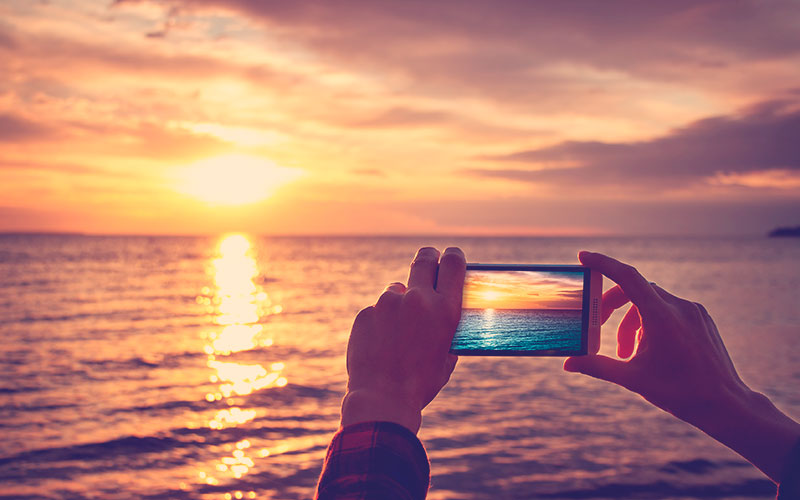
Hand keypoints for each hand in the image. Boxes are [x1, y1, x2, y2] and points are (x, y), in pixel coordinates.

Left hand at [341, 247, 465, 433]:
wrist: (383, 399)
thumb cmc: (420, 384)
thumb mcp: (446, 359)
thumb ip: (446, 334)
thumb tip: (442, 323)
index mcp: (445, 310)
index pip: (453, 264)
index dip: (453, 256)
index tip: (451, 256)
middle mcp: (418, 299)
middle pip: (424, 259)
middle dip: (428, 257)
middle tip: (428, 261)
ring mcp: (388, 304)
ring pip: (396, 290)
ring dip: (400, 302)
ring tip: (397, 334)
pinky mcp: (365, 313)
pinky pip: (376, 310)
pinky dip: (380, 322)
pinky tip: (380, 345)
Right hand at [564, 251, 799, 481]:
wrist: (726, 405)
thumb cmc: (680, 393)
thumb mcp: (632, 379)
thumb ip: (597, 366)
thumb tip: (568, 364)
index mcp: (661, 317)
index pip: (627, 277)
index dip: (603, 263)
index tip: (584, 257)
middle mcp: (679, 307)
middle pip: (635, 291)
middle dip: (613, 306)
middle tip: (599, 326)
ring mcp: (693, 311)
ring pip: (652, 302)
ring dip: (633, 321)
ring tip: (629, 352)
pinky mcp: (702, 318)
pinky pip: (669, 309)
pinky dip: (652, 322)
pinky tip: (652, 350)